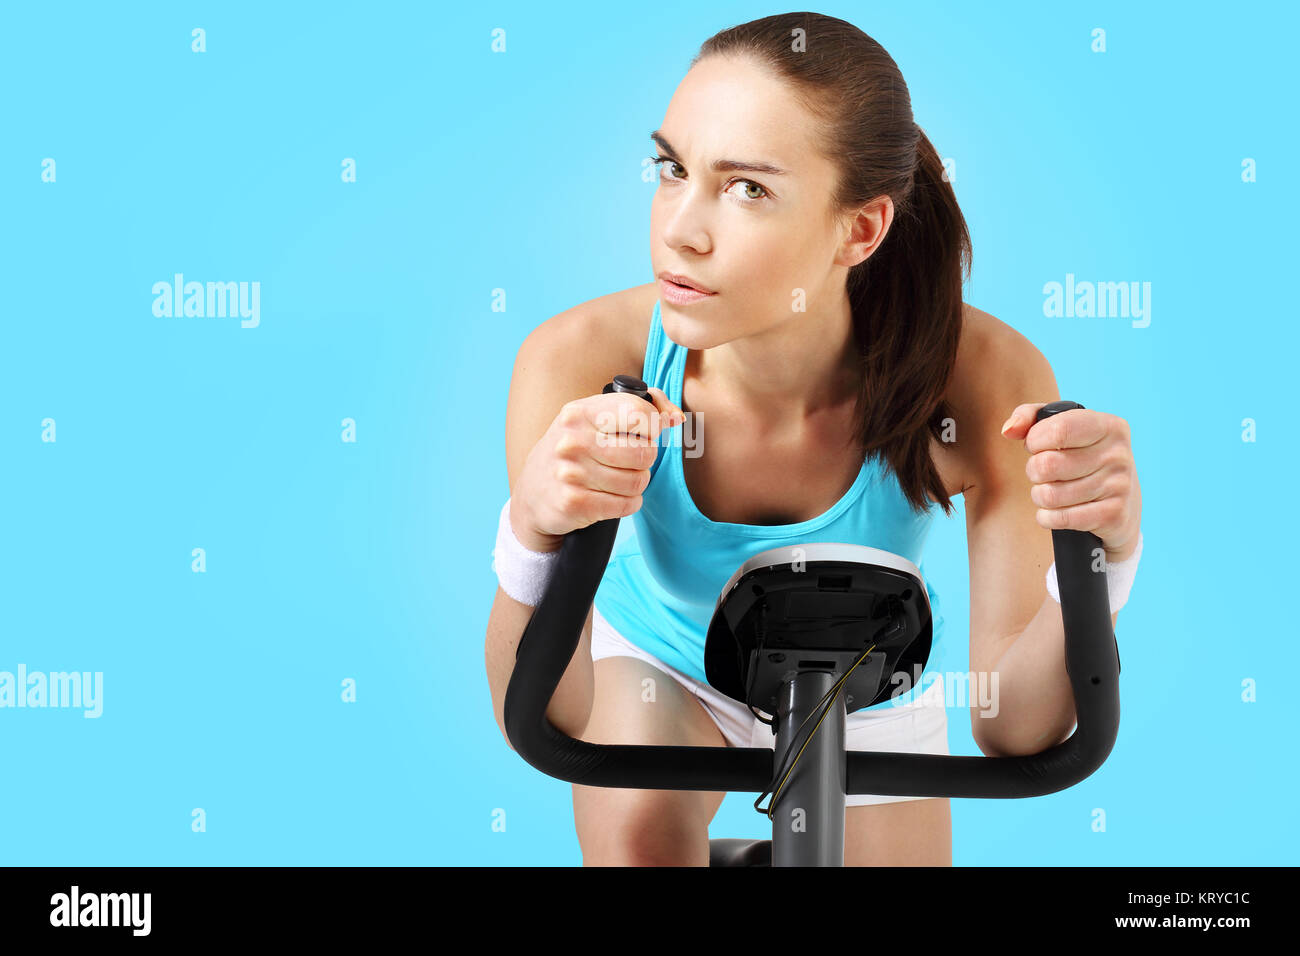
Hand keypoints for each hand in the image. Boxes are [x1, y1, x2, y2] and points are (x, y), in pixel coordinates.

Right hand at [511, 386, 683, 551]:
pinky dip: (627, 504)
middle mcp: (572, 439)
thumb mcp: (595, 419)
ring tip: (617, 480)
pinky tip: (611, 498)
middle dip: (645, 459)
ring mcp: (571, 472)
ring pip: (639, 481)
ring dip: (635, 484)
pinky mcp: (574, 502)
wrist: (532, 495)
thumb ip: (641, 407)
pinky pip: (627, 504)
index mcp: (579, 412)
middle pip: (645, 451)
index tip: (645, 433)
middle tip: (629, 461)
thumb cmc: (575, 451)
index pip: (639, 412)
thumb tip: (676, 418)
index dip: (653, 426)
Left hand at [1000, 404, 1141, 561]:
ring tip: (1050, 490)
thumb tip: (1009, 430)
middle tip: (1042, 472)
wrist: (1123, 504)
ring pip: (1049, 495)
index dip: (1034, 440)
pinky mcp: (1113, 516)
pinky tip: (1055, 511)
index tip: (1036, 446)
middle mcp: (1118, 455)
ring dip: (1039, 495)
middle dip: (1034, 471)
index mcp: (1109, 426)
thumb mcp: (1064, 428)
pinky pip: (1059, 518)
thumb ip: (1031, 417)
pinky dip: (1047, 517)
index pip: (1058, 429)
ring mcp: (1119, 486)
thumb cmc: (1082, 457)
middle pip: (1047, 465)